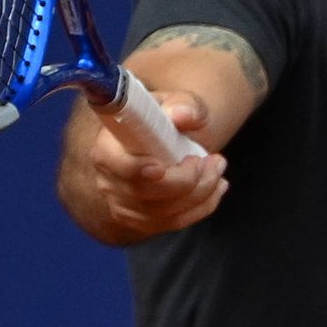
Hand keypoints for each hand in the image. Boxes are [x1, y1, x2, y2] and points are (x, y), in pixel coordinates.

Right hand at [60, 89, 225, 243]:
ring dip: (202, 192)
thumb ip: (182, 105)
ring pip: (164, 212)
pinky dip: (203, 206)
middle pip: (144, 192)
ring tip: (218, 166)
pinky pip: (174, 222)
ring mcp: (123, 204)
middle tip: (215, 160)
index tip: (162, 167)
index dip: (136, 169)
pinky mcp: (142, 221)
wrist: (167, 142)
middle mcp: (109, 179)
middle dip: (187, 180)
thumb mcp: (177, 104)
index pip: (115, 164)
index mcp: (108, 147)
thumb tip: (182, 114)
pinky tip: (217, 187)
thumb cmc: (167, 121)